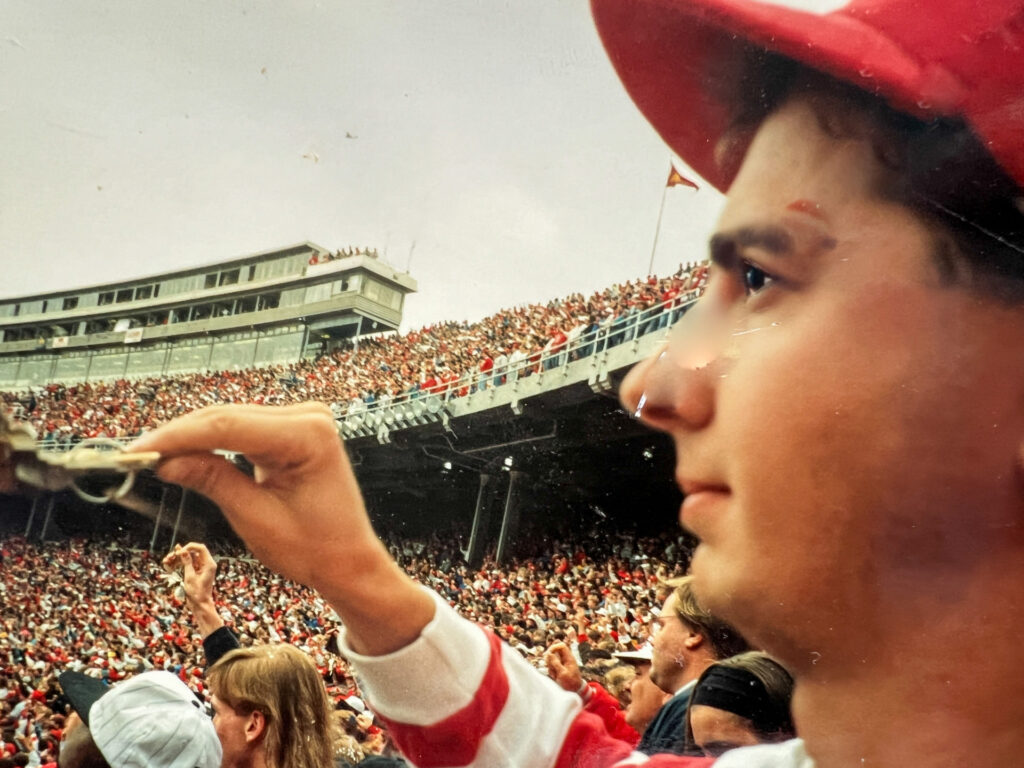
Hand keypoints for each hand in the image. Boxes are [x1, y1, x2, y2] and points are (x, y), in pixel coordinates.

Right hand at [127, 404, 432, 654]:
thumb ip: (211, 480)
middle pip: (227, 417)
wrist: (349, 560)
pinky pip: (243, 428)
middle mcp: (309, 417)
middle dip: (178, 436)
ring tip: (148, 456)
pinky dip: (211, 441)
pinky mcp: (294, 429)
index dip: (177, 436)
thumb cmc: (314, 547)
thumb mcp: (254, 517)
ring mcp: (304, 419)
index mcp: (308, 435)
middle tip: (132, 455)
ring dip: (191, 437)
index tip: (137, 450)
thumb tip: (165, 460)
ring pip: (231, 420)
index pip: (228, 425)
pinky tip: (180, 452)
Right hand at [164, 542, 216, 607]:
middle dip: (180, 554)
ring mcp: (201, 568)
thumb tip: (183, 551)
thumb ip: (187, 562)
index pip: (200, 548)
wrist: (200, 605)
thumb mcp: (190, 576)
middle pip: (193, 552)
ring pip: (188, 558)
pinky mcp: (196, 572)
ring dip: (177, 559)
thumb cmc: (197, 593)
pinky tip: (169, 566)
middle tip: (169, 557)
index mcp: (208, 564)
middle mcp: (206, 564)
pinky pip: (187, 564)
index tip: (179, 552)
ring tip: (166, 561)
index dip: (189, 547)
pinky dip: (179, 564)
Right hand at [543, 641, 584, 693]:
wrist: (575, 691)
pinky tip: (555, 677)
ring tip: (554, 674)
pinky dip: (551, 671)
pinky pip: (551, 666)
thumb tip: (549, 653)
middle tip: (549, 664)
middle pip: (555, 651)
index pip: (561, 645)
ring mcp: (561, 664)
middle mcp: (565, 659)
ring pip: (551, 659)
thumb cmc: (571, 682)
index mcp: (569, 658)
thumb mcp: (563, 673)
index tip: (549, 653)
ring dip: (550, 665)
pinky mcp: (558, 669)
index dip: (554, 647)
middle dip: (550, 657)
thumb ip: (556, 663)